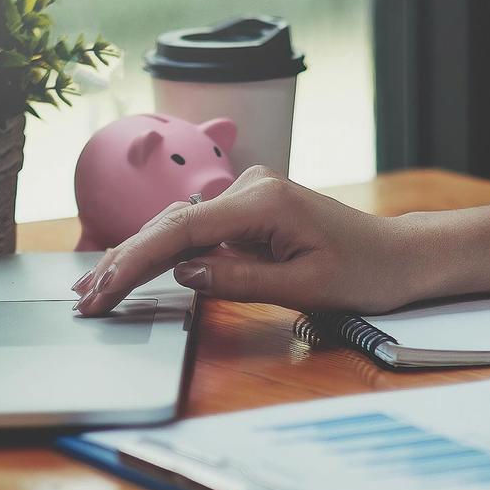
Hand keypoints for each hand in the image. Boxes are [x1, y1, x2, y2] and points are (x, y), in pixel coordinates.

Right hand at [71, 166, 489, 315]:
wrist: (403, 256)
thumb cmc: (365, 272)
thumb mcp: (303, 287)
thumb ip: (238, 280)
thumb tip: (183, 272)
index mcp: (263, 203)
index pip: (181, 231)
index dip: (136, 262)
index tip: (104, 291)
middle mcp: (251, 189)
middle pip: (171, 224)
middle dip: (124, 262)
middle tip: (86, 301)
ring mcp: (250, 197)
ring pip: (180, 226)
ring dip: (137, 257)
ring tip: (96, 290)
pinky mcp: (251, 212)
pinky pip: (199, 231)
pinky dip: (166, 253)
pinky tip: (134, 272)